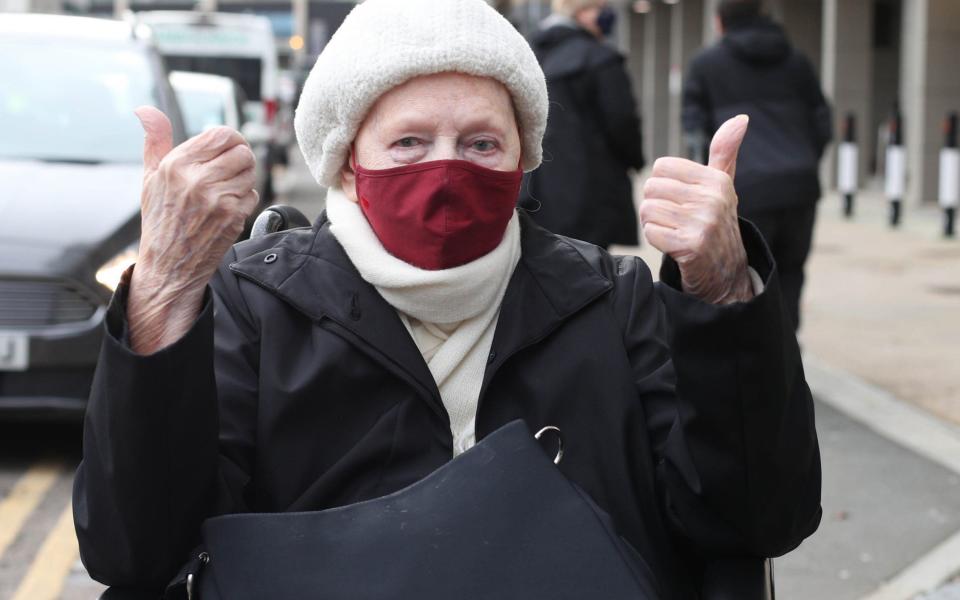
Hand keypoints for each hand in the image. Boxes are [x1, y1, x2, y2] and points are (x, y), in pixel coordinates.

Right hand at [128, 106, 258, 352]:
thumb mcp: (150, 177)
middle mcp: (197, 180)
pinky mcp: (234, 218)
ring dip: (243, 179)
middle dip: (240, 158)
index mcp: (176, 165)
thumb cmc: (160, 219)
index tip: (228, 148)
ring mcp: (218, 200)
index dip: (231, 139)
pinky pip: (253, 195)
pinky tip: (226, 208)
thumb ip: (155, 139)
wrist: (169, 265)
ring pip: (251, 173)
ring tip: (225, 189)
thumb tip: (145, 110)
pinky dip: (244, 199)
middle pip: (243, 152)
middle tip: (229, 170)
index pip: (222, 135)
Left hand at [640, 115, 753, 304]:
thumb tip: (741, 118)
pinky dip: (656, 241)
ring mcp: (703, 222)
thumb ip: (725, 152)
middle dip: (655, 206)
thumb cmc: (716, 223)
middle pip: (651, 188)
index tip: (679, 201)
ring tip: (674, 232)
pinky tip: (673, 246)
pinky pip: (650, 232)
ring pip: (647, 210)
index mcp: (716, 180)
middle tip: (674, 220)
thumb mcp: (722, 186)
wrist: (726, 273)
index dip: (663, 186)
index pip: (661, 167)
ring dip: (653, 224)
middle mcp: (712, 199)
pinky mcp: (691, 246)